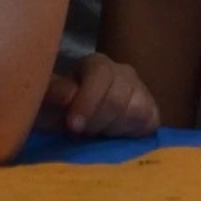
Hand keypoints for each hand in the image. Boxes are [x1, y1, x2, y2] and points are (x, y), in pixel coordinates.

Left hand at [44, 51, 160, 136]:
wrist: (81, 125)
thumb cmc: (61, 111)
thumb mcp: (48, 102)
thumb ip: (52, 94)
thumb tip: (65, 95)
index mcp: (97, 65)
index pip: (100, 74)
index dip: (87, 101)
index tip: (73, 126)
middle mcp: (123, 73)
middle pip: (117, 98)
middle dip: (96, 122)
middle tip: (83, 134)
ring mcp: (141, 91)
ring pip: (136, 111)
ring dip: (112, 130)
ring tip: (98, 134)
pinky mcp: (152, 111)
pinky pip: (149, 122)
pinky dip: (130, 134)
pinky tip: (116, 136)